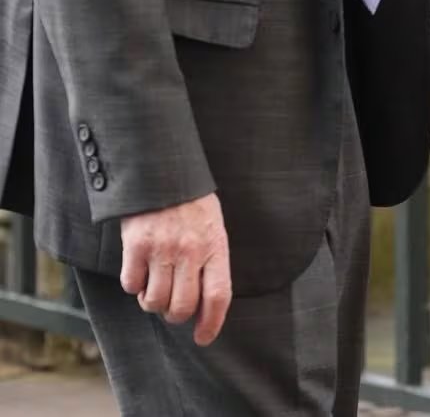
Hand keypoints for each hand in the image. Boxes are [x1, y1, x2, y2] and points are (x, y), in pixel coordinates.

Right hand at [120, 192, 231, 345]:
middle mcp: (190, 250)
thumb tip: (204, 307)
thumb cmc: (191, 204)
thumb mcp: (212, 227)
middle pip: (182, 307)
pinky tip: (138, 269)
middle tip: (171, 304)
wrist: (163, 170)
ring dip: (152, 301)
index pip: (218, 296)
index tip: (203, 338)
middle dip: (175, 314)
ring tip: (154, 283)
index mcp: (215, 245)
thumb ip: (211, 262)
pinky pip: (130, 285)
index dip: (211, 324)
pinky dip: (132, 285)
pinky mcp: (136, 245)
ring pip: (154, 301)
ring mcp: (162, 248)